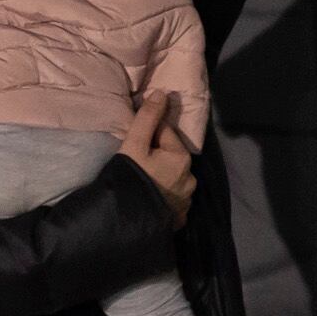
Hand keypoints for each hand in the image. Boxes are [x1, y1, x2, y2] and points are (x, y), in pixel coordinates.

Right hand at [119, 91, 195, 223]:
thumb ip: (147, 118)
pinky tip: (150, 199)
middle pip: (171, 157)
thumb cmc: (131, 177)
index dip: (148, 136)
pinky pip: (172, 200)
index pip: (165, 134)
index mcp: (181, 157)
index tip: (134, 144)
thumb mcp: (134, 144)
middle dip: (157, 157)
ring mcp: (186, 200)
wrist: (126, 222)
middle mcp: (190, 178)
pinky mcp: (179, 218)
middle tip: (135, 164)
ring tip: (142, 183)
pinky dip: (163, 197)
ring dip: (162, 178)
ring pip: (173, 180)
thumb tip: (162, 93)